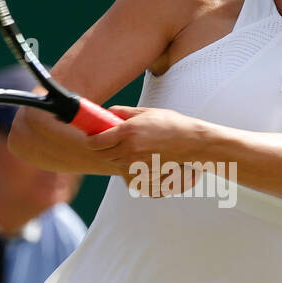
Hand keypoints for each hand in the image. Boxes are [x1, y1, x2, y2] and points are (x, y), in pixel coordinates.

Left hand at [84, 106, 207, 193]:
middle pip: (102, 154)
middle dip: (99, 148)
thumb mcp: (146, 113)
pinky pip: (127, 168)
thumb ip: (124, 112)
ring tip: (124, 145)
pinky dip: (126, 162)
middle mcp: (129, 148)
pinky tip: (136, 153)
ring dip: (114, 154)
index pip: (97, 141)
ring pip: (114, 161)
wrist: (191, 142)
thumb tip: (108, 111)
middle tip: (103, 141)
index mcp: (127, 131)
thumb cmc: (171, 124)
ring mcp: (136, 162)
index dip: (90, 140)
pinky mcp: (143, 171)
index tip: (90, 137)